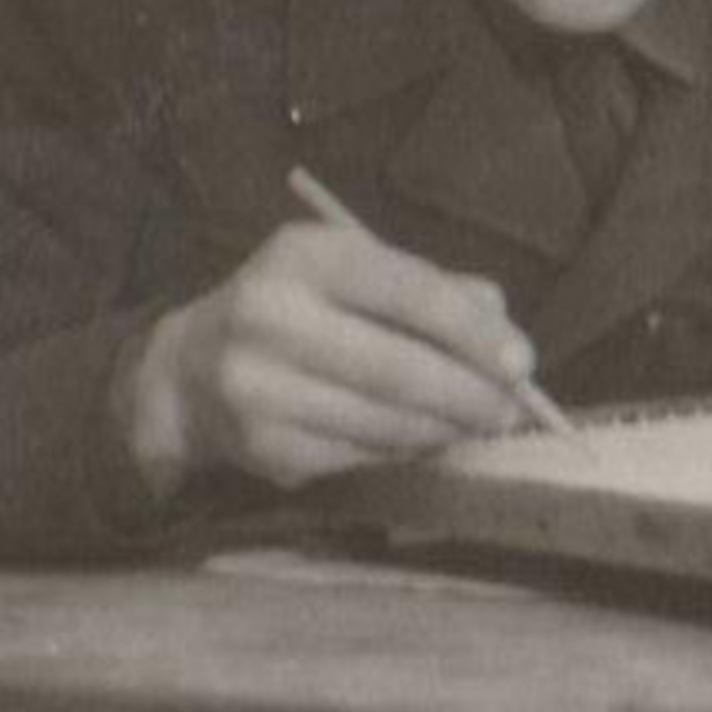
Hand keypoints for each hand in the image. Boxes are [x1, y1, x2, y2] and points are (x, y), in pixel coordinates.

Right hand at [115, 220, 529, 495]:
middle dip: (468, 395)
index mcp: (304, 256)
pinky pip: (359, 456)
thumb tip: (502, 327)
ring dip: (444, 428)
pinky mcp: (262, 447)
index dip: (472, 333)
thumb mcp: (353, 272)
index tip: (522, 364)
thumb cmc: (299, 309)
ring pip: (383, 422)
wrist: (189, 370)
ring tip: (477, 424)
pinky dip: (404, 451)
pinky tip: (423, 440)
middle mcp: (271, 316)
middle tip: (511, 410)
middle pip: (397, 369)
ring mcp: (259, 387)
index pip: (406, 292)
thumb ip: (432, 288)